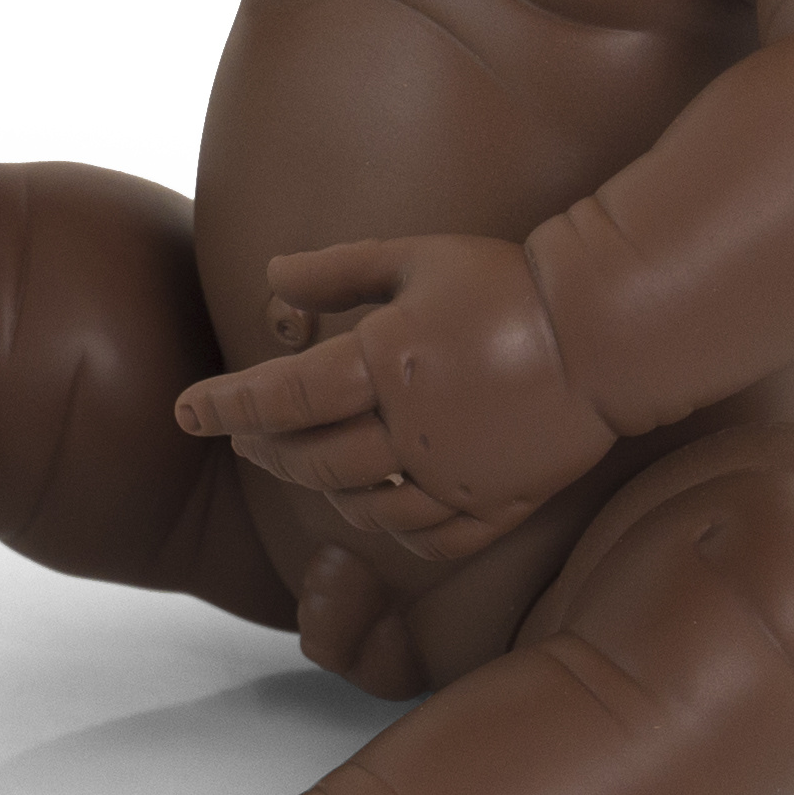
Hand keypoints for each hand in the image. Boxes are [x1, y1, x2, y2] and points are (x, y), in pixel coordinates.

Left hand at [173, 234, 615, 562]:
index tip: (186, 410)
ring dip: (322, 488)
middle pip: (311, 458)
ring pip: (362, 507)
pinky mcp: (496, 504)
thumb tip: (269, 277)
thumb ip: (336, 270)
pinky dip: (392, 528)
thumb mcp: (415, 255)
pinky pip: (427, 538)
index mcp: (385, 363)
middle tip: (245, 436)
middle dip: (265, 449)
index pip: (280, 396)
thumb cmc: (506, 281)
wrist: (607, 329)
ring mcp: (455, 476)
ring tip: (309, 464)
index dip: (226, 406)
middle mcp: (412, 430)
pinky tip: (380, 507)